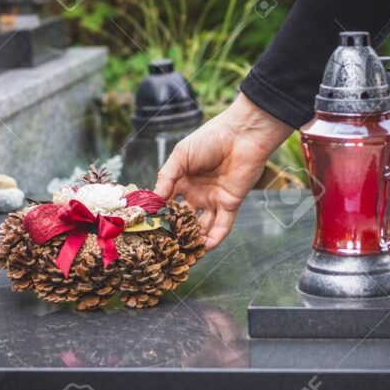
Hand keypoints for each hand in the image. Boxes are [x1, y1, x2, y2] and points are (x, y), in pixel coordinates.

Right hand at [154, 94, 292, 249]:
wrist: (241, 135)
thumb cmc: (210, 139)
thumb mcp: (181, 155)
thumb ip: (167, 178)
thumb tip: (153, 200)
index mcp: (182, 181)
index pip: (167, 203)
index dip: (159, 216)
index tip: (148, 229)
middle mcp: (196, 194)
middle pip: (184, 219)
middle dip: (176, 233)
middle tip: (164, 248)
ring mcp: (213, 200)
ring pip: (202, 226)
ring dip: (194, 240)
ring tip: (183, 254)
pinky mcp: (230, 204)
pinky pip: (221, 226)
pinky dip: (213, 239)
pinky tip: (203, 249)